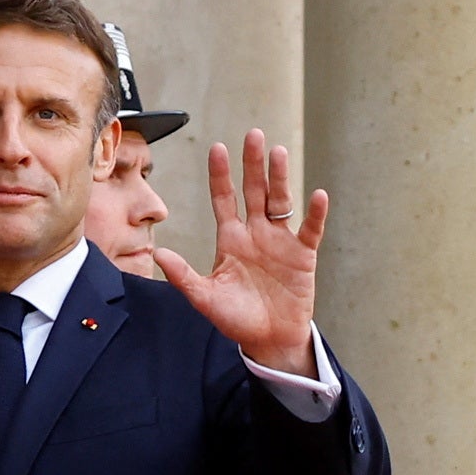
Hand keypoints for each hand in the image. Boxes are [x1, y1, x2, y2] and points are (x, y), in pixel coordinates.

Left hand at [147, 130, 325, 377]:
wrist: (269, 340)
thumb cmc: (236, 319)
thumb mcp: (205, 298)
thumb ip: (183, 276)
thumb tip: (159, 255)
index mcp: (231, 239)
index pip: (224, 199)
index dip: (221, 174)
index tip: (217, 148)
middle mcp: (255, 233)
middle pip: (253, 191)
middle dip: (253, 164)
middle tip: (253, 134)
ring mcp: (280, 241)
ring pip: (280, 201)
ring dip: (279, 178)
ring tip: (278, 152)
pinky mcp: (302, 254)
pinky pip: (309, 229)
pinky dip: (314, 213)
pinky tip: (316, 195)